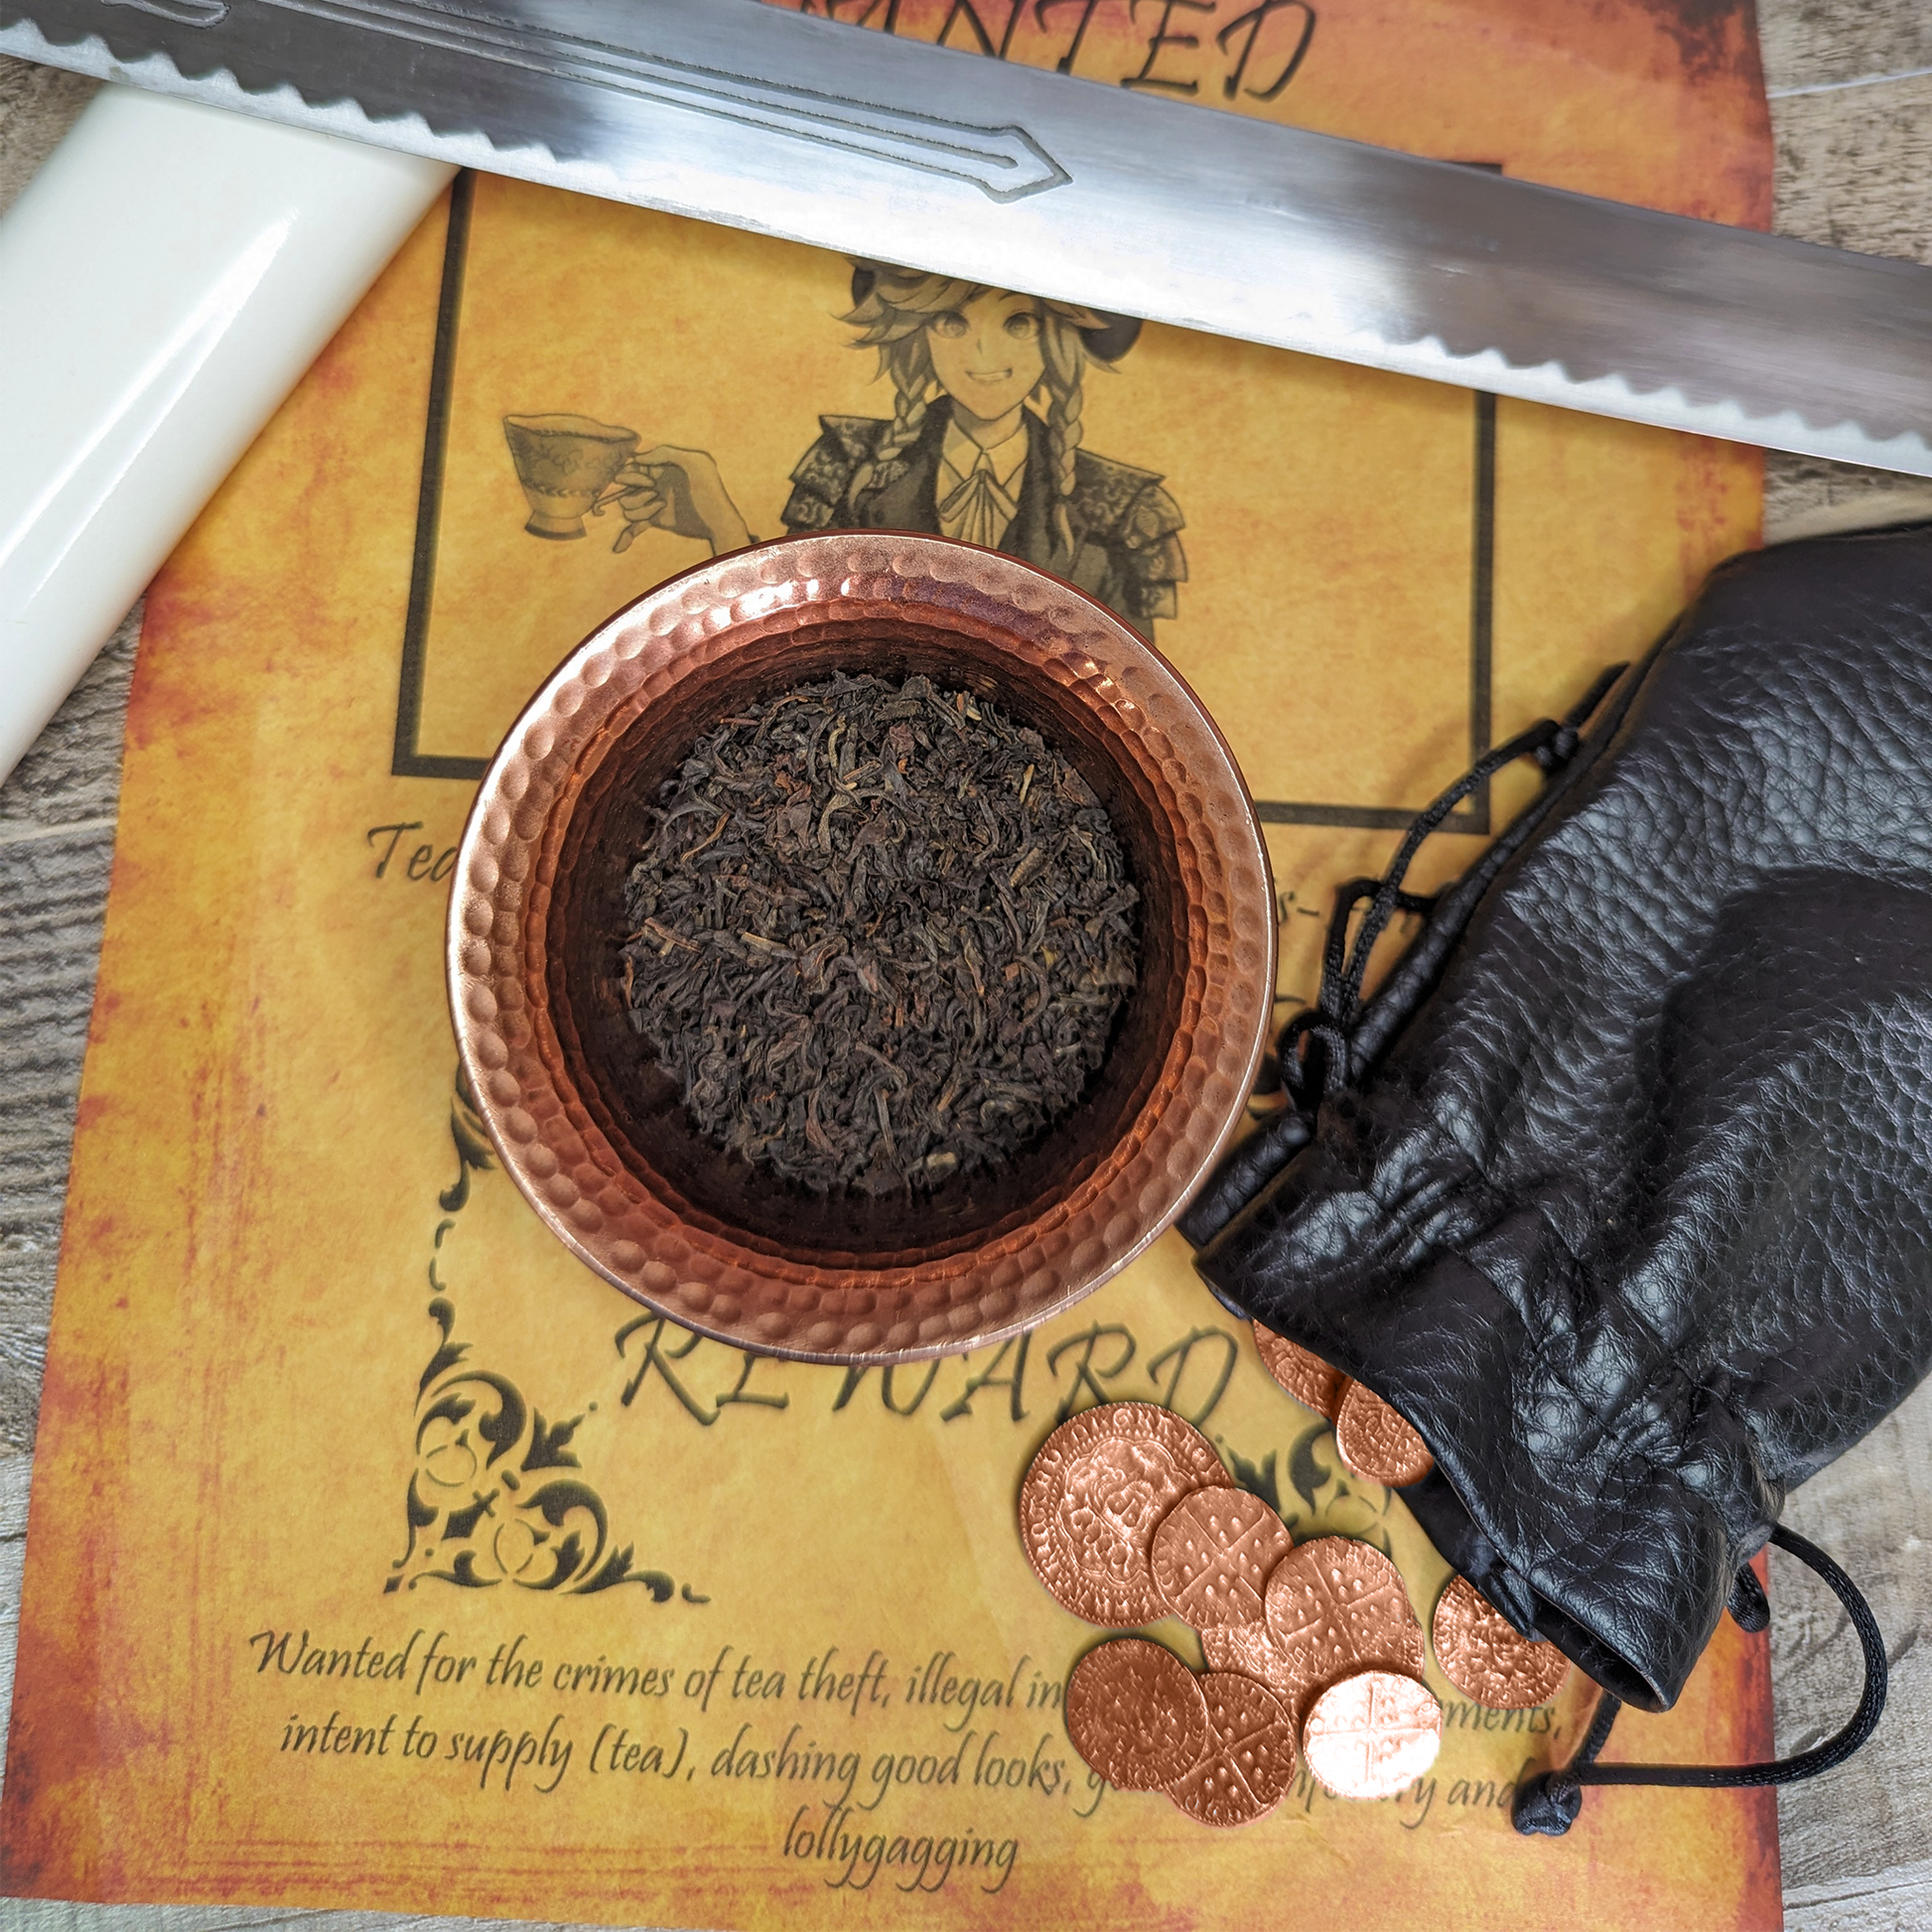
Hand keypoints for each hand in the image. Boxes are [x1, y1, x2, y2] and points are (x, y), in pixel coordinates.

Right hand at [606, 445, 751, 555]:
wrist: (719, 521)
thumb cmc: (710, 489)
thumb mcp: (694, 462)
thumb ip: (666, 452)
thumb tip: (638, 458)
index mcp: (662, 467)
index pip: (633, 467)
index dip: (633, 474)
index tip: (649, 481)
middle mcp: (655, 483)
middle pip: (626, 487)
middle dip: (636, 491)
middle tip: (656, 495)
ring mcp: (654, 502)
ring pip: (628, 507)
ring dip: (640, 509)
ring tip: (662, 507)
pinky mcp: (657, 520)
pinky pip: (634, 526)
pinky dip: (626, 536)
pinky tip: (619, 547)